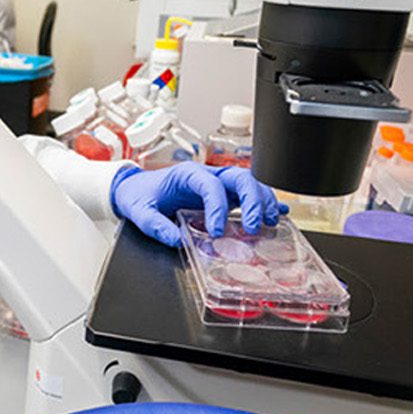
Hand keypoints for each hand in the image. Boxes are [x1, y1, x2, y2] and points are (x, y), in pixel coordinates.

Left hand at [110, 163, 286, 246]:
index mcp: (186, 174)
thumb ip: (154, 225)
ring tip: (269, 223)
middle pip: (240, 177)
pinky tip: (277, 214)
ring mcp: (218, 184)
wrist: (135, 190)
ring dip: (263, 201)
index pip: (210, 185)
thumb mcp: (138, 211)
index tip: (216, 231)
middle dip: (253, 200)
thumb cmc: (139, 196)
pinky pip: (248, 195)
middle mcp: (207, 176)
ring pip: (250, 184)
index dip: (218, 207)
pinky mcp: (224, 195)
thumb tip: (176, 239)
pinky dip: (265, 203)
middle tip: (253, 226)